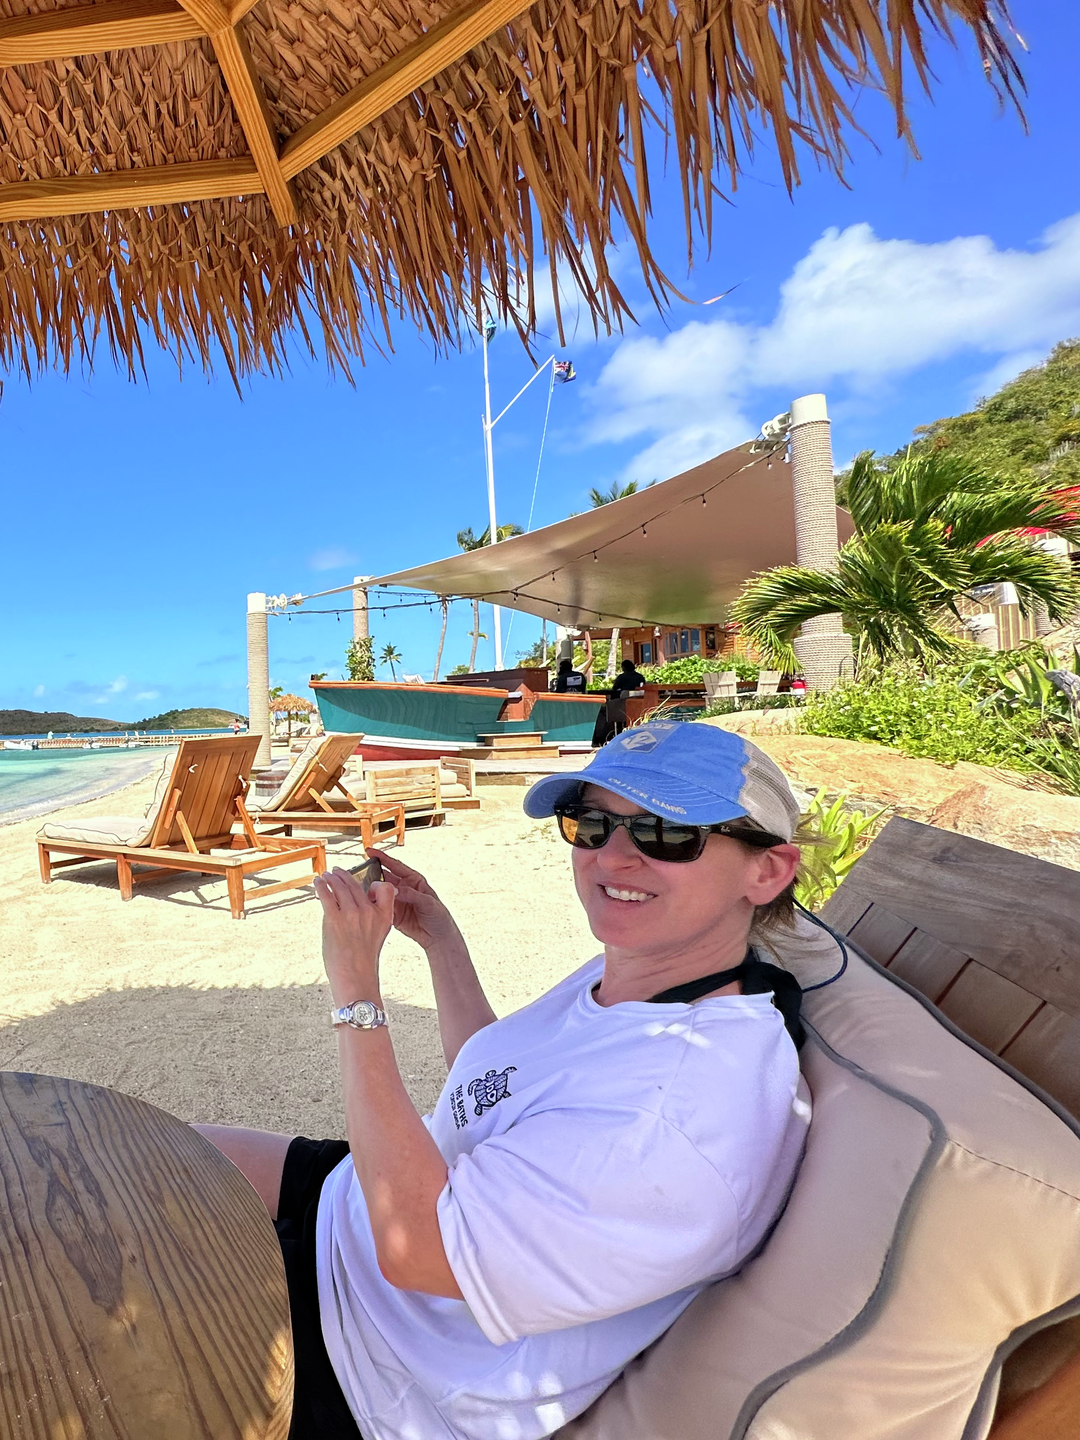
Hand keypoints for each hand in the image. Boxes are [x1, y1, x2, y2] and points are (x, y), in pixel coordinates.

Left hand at [314, 867, 396, 1005]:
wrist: (355, 978)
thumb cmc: (363, 960)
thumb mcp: (378, 935)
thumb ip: (372, 917)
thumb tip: (353, 902)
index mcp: (384, 916)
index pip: (386, 888)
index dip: (374, 882)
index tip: (364, 880)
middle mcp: (369, 912)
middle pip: (356, 885)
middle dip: (344, 875)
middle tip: (336, 871)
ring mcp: (352, 915)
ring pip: (340, 887)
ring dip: (331, 878)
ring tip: (325, 876)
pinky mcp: (334, 920)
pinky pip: (326, 896)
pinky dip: (321, 886)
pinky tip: (317, 882)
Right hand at [372, 850, 462, 953]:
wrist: (438, 936)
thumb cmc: (438, 915)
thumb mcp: (428, 902)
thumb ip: (411, 894)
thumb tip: (395, 890)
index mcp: (413, 880)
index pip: (395, 866)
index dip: (382, 858)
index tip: (369, 852)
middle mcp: (403, 888)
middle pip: (385, 878)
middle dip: (373, 875)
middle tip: (361, 875)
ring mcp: (397, 901)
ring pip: (380, 893)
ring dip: (371, 892)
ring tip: (363, 892)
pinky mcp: (392, 914)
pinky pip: (380, 908)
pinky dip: (374, 907)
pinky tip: (368, 906)